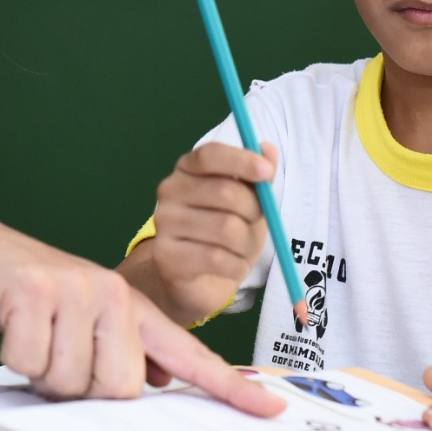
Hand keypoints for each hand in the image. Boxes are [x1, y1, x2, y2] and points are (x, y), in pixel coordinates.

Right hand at [0, 212, 285, 417]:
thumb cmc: (32, 293)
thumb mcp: (86, 317)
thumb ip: (124, 348)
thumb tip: (159, 380)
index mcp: (134, 307)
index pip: (190, 353)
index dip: (230, 386)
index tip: (271, 409)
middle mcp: (114, 295)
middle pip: (119, 388)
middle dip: (81, 387)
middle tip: (57, 351)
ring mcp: (76, 291)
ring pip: (72, 382)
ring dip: (44, 373)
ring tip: (35, 334)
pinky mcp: (34, 293)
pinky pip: (31, 364)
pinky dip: (15, 358)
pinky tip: (12, 325)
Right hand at [147, 142, 277, 320]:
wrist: (198, 282)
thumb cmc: (225, 236)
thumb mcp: (248, 204)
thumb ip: (257, 179)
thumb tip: (268, 149)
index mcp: (187, 169)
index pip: (210, 155)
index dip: (241, 160)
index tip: (267, 172)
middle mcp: (169, 191)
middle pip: (225, 192)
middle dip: (254, 211)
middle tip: (255, 224)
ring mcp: (163, 223)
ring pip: (226, 229)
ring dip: (247, 244)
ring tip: (242, 251)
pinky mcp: (165, 256)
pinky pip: (216, 258)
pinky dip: (235, 265)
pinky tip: (231, 266)